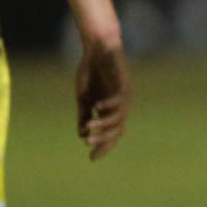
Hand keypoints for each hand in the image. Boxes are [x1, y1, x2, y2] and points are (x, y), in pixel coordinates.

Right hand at [75, 36, 130, 160]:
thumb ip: (84, 114)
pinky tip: (97, 107)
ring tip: (89, 128)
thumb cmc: (91, 71)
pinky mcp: (124, 82)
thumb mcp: (84, 97)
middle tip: (89, 147)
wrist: (98, 48)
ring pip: (118, 117)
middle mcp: (120, 105)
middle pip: (117, 130)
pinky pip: (119, 99)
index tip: (91, 158)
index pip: (111, 134)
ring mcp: (123, 94)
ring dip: (104, 125)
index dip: (103, 147)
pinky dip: (108, 105)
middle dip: (104, 140)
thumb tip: (82, 135)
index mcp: (110, 110)